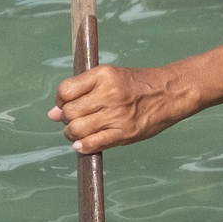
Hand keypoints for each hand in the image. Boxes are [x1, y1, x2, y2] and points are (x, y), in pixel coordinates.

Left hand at [49, 62, 193, 153]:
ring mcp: (118, 114)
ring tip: (80, 133)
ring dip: (72, 134)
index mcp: (104, 74)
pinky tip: (83, 144)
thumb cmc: (138, 85)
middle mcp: (109, 93)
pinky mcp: (126, 132)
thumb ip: (82, 92)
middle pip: (69, 113)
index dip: (61, 102)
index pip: (65, 91)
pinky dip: (83, 146)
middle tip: (76, 121)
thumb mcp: (111, 78)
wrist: (171, 92)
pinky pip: (94, 143)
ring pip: (77, 129)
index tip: (67, 106)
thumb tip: (52, 114)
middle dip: (67, 120)